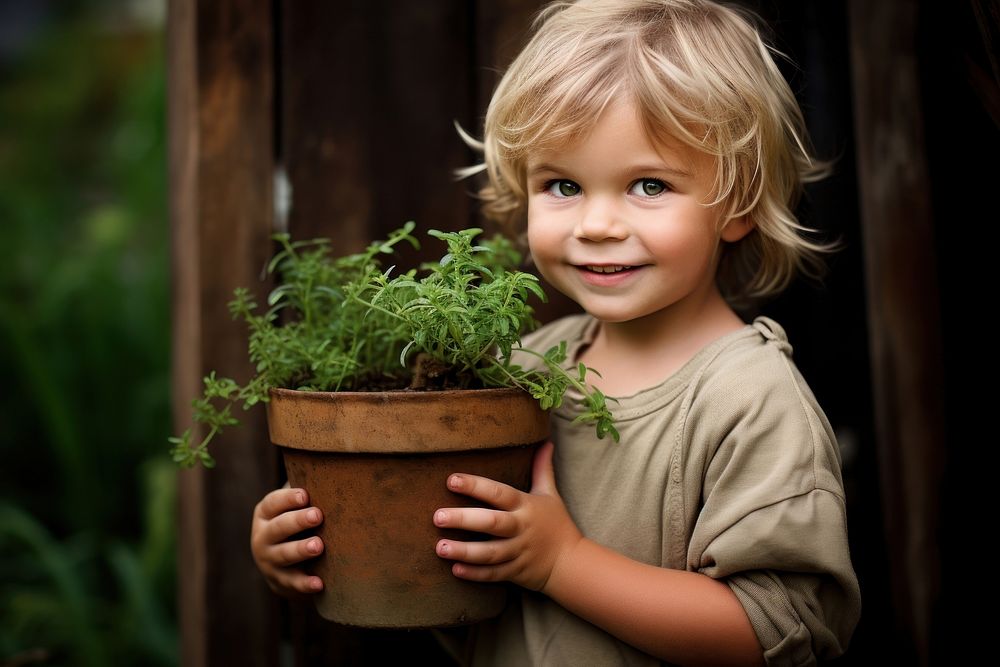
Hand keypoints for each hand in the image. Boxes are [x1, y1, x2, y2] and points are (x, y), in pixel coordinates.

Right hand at [250, 487, 324, 596]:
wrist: (281, 566)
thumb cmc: (295, 524)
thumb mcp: (293, 508)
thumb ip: (305, 493)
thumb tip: (333, 469)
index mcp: (265, 514)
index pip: (273, 503)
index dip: (288, 498)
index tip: (306, 495)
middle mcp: (262, 536)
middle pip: (279, 527)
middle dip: (298, 521)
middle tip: (318, 516)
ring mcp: (269, 560)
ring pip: (284, 555)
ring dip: (301, 550)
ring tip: (319, 546)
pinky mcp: (280, 581)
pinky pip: (293, 582)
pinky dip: (305, 584)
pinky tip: (319, 583)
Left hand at [432, 441, 582, 592]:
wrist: (571, 562)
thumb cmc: (556, 523)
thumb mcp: (550, 494)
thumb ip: (542, 468)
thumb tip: (546, 441)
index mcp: (525, 506)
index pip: (499, 493)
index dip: (476, 486)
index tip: (451, 480)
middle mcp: (521, 528)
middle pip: (491, 523)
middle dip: (464, 520)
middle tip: (437, 516)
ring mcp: (518, 552)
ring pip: (489, 553)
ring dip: (464, 551)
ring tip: (439, 547)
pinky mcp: (516, 572)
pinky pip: (494, 574)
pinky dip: (475, 574)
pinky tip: (455, 570)